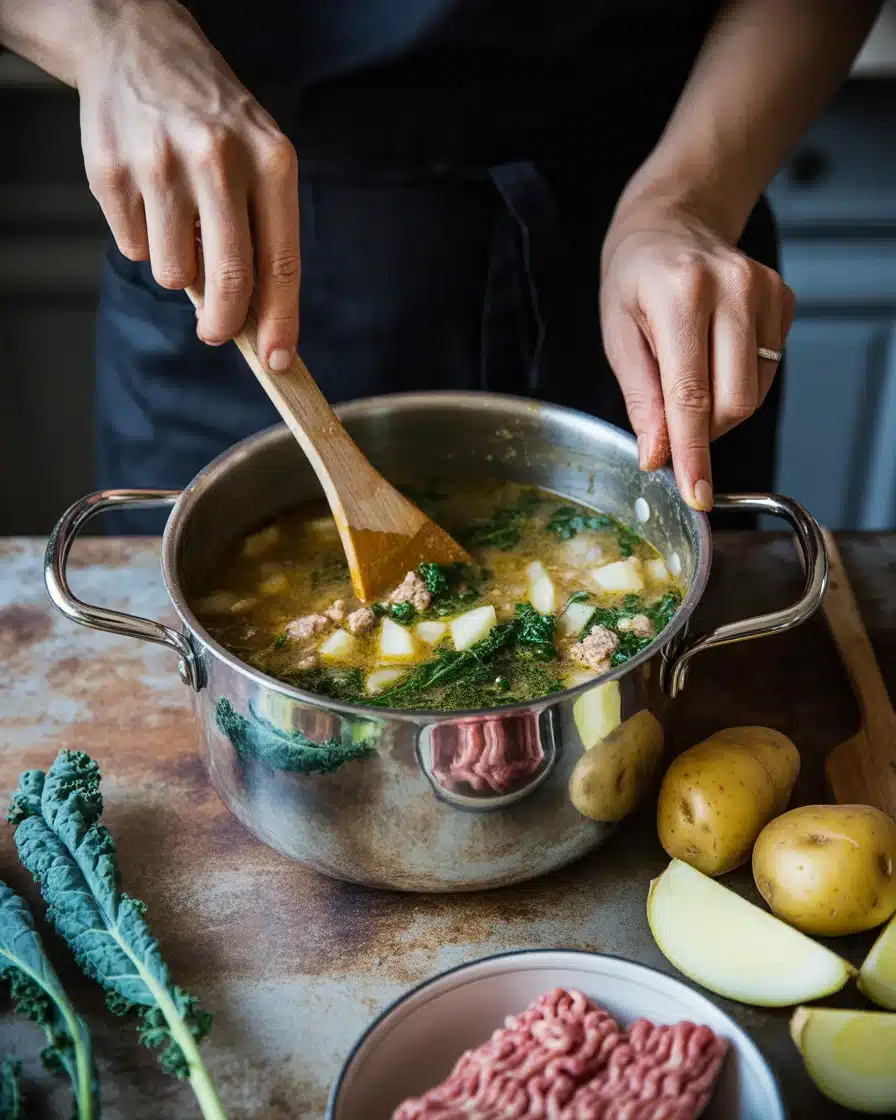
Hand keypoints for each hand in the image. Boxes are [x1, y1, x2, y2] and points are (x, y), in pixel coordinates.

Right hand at [78, 0, 298, 369]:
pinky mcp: (111, 171)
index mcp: (269, 160)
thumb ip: (263, 232)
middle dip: (224, 324)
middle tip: (217, 333)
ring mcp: (160, 164)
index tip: (277, 360)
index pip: (281, 262)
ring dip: (176, 268)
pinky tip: (146, 195)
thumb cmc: (211, 118)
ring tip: (177, 222)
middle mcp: (218, 160)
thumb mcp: (258, 157)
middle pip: (229, 280)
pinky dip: (142, 239)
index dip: (280, 321)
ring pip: (172, 273)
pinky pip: (133, 247)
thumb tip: (258, 319)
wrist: (136, 43)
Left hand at [600, 201, 795, 510]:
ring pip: (754, 394)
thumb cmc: (634, 279)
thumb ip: (641, 399)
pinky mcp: (784, 299)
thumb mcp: (618, 336)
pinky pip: (767, 371)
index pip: (691, 396)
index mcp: (681, 297)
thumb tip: (658, 456)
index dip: (694, 454)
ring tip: (689, 379)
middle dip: (703, 431)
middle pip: (733, 403)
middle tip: (673, 421)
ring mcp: (765, 292)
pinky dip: (738, 384)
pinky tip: (713, 357)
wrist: (671, 223)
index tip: (698, 494)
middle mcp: (732, 290)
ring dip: (719, 410)